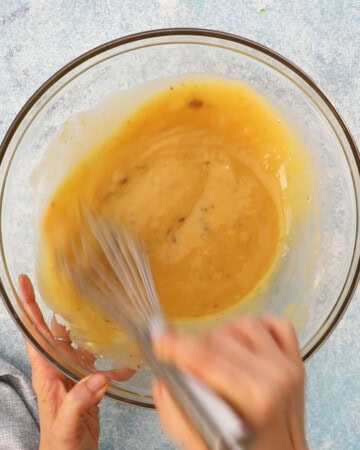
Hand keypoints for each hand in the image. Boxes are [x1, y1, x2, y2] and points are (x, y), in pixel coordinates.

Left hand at [19, 274, 132, 449]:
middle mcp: (57, 368)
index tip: (26, 284)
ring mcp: (72, 374)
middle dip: (64, 309)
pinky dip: (114, 365)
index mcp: (45, 372)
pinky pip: (101, 365)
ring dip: (94, 335)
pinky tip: (125, 367)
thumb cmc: (59, 445)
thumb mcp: (65, 424)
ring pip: (81, 343)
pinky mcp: (87, 382)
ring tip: (108, 324)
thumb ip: (80, 400)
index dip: (28, 307)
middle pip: (57, 330)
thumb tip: (99, 378)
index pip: (33, 333)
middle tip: (75, 289)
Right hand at [153, 316, 307, 449]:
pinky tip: (242, 342)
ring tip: (212, 354)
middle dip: (193, 346)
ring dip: (222, 334)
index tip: (159, 341)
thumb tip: (162, 380)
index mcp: (256, 400)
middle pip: (220, 339)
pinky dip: (255, 326)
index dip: (177, 346)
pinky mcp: (295, 359)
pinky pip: (274, 323)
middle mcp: (276, 376)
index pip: (207, 360)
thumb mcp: (204, 448)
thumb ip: (177, 416)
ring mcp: (288, 365)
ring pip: (244, 324)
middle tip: (181, 359)